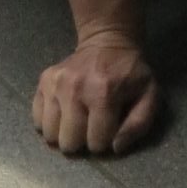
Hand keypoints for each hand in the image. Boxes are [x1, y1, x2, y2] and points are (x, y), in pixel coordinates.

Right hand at [31, 32, 159, 157]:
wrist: (109, 40)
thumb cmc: (130, 73)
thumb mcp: (149, 95)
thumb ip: (139, 124)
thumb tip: (115, 147)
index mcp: (104, 93)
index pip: (96, 143)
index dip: (105, 140)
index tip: (109, 126)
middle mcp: (75, 88)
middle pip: (69, 143)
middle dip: (82, 140)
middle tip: (91, 124)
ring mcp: (56, 83)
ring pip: (50, 135)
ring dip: (64, 133)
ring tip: (77, 119)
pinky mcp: (44, 81)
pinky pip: (37, 120)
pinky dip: (50, 122)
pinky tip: (64, 111)